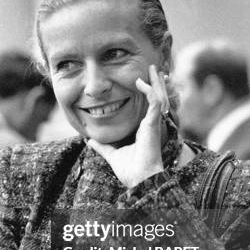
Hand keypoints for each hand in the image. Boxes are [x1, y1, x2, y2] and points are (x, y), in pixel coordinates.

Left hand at [88, 65, 168, 187]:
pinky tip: (141, 82)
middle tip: (154, 70)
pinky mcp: (153, 124)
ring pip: (159, 97)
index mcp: (145, 130)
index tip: (146, 82)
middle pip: (158, 99)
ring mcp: (154, 124)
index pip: (150, 107)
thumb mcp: (112, 154)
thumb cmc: (130, 170)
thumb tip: (90, 141)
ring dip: (156, 82)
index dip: (151, 94)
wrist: (139, 180)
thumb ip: (103, 147)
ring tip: (153, 69)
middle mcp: (152, 125)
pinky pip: (154, 102)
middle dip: (156, 83)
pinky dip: (149, 91)